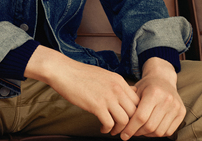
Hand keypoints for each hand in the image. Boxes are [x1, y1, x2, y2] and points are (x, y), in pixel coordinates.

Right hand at [25, 45, 139, 134]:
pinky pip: (110, 124)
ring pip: (125, 121)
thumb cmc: (81, 74)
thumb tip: (128, 94)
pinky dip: (107, 129)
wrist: (63, 71)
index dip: (136, 114)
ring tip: (112, 130)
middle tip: (123, 129)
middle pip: (134, 112)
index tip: (129, 120)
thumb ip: (116, 85)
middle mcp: (116, 88)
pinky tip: (102, 128)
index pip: (138, 101)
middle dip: (130, 124)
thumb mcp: (104, 75)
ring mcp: (107, 97)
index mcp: (119, 80)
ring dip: (119, 129)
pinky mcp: (97, 105)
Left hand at [118, 57, 185, 138]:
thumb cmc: (146, 85)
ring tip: (139, 131)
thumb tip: (118, 123)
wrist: (163, 78)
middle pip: (150, 126)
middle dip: (137, 132)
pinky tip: (149, 129)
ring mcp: (176, 107)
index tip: (122, 135)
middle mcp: (167, 99)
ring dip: (147, 135)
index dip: (130, 128)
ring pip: (159, 131)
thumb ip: (129, 104)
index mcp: (154, 92)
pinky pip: (168, 131)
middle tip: (129, 133)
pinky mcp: (182, 113)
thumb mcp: (136, 89)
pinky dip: (157, 134)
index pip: (140, 117)